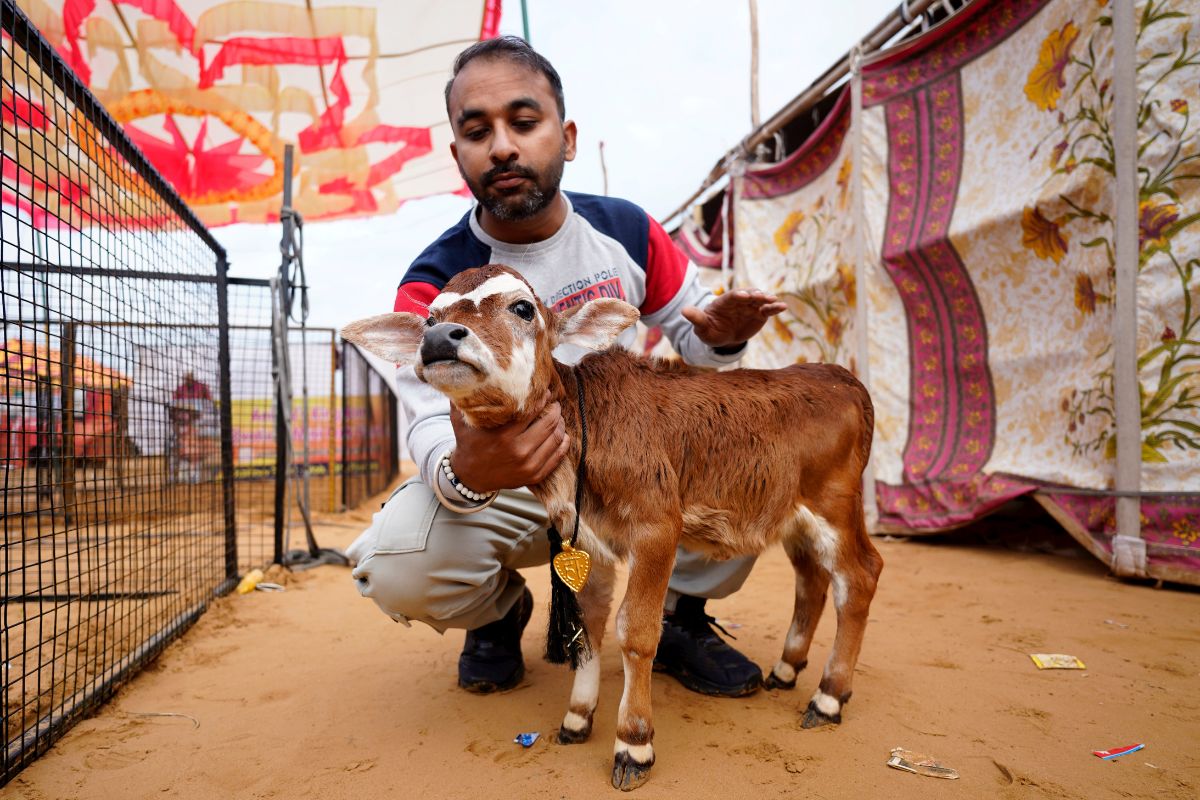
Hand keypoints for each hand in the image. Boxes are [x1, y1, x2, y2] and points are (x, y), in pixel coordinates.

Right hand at [449, 391, 569, 492]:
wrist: (469, 477)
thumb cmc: (467, 443)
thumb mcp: (460, 420)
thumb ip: (462, 398)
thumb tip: (465, 372)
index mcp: (503, 435)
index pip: (532, 410)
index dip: (542, 398)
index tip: (544, 391)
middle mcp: (518, 451)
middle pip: (548, 423)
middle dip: (554, 409)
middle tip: (554, 402)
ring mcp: (528, 465)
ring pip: (555, 438)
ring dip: (560, 423)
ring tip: (557, 415)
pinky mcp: (534, 475)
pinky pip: (557, 457)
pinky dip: (563, 443)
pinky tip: (562, 434)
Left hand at [681, 289, 786, 348]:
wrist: (722, 338)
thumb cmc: (710, 330)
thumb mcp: (701, 327)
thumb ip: (696, 318)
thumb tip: (684, 311)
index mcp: (724, 302)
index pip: (731, 297)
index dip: (736, 295)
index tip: (742, 295)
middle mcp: (739, 301)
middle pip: (748, 295)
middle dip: (754, 295)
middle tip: (761, 296)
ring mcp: (750, 306)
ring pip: (760, 300)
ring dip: (767, 299)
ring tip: (773, 300)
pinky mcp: (760, 314)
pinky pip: (768, 310)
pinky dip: (775, 307)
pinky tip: (783, 307)